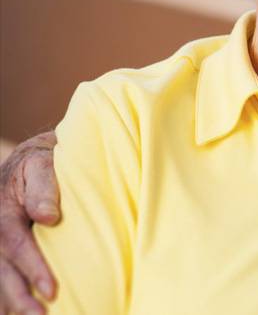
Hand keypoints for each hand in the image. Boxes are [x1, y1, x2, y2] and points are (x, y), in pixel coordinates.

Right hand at [0, 132, 58, 314]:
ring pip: (0, 279)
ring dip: (14, 303)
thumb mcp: (42, 163)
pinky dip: (9, 299)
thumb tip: (49, 217)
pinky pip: (3, 276)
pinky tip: (20, 313)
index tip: (52, 290)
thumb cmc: (43, 161)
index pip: (15, 244)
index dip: (33, 268)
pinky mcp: (3, 251)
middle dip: (19, 298)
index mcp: (2, 211)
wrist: (33, 159)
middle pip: (3, 271)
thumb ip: (44, 188)